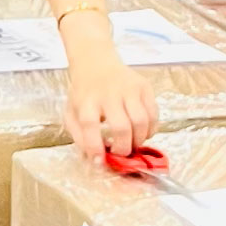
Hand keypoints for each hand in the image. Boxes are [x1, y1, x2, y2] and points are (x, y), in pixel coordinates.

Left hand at [59, 42, 162, 164]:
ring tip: (132, 143)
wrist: (96, 63)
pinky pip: (154, 114)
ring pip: (141, 121)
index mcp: (86, 101)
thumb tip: (95, 160)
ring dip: (139, 140)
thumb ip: (80, 137)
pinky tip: (142, 132)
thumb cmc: (85, 93)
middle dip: (124, 148)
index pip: (89, 126)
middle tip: (121, 153)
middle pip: (121, 127)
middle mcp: (108, 94)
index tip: (100, 162)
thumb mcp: (71, 113)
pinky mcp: (144, 87)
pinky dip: (151, 129)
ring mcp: (128, 89)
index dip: (95, 147)